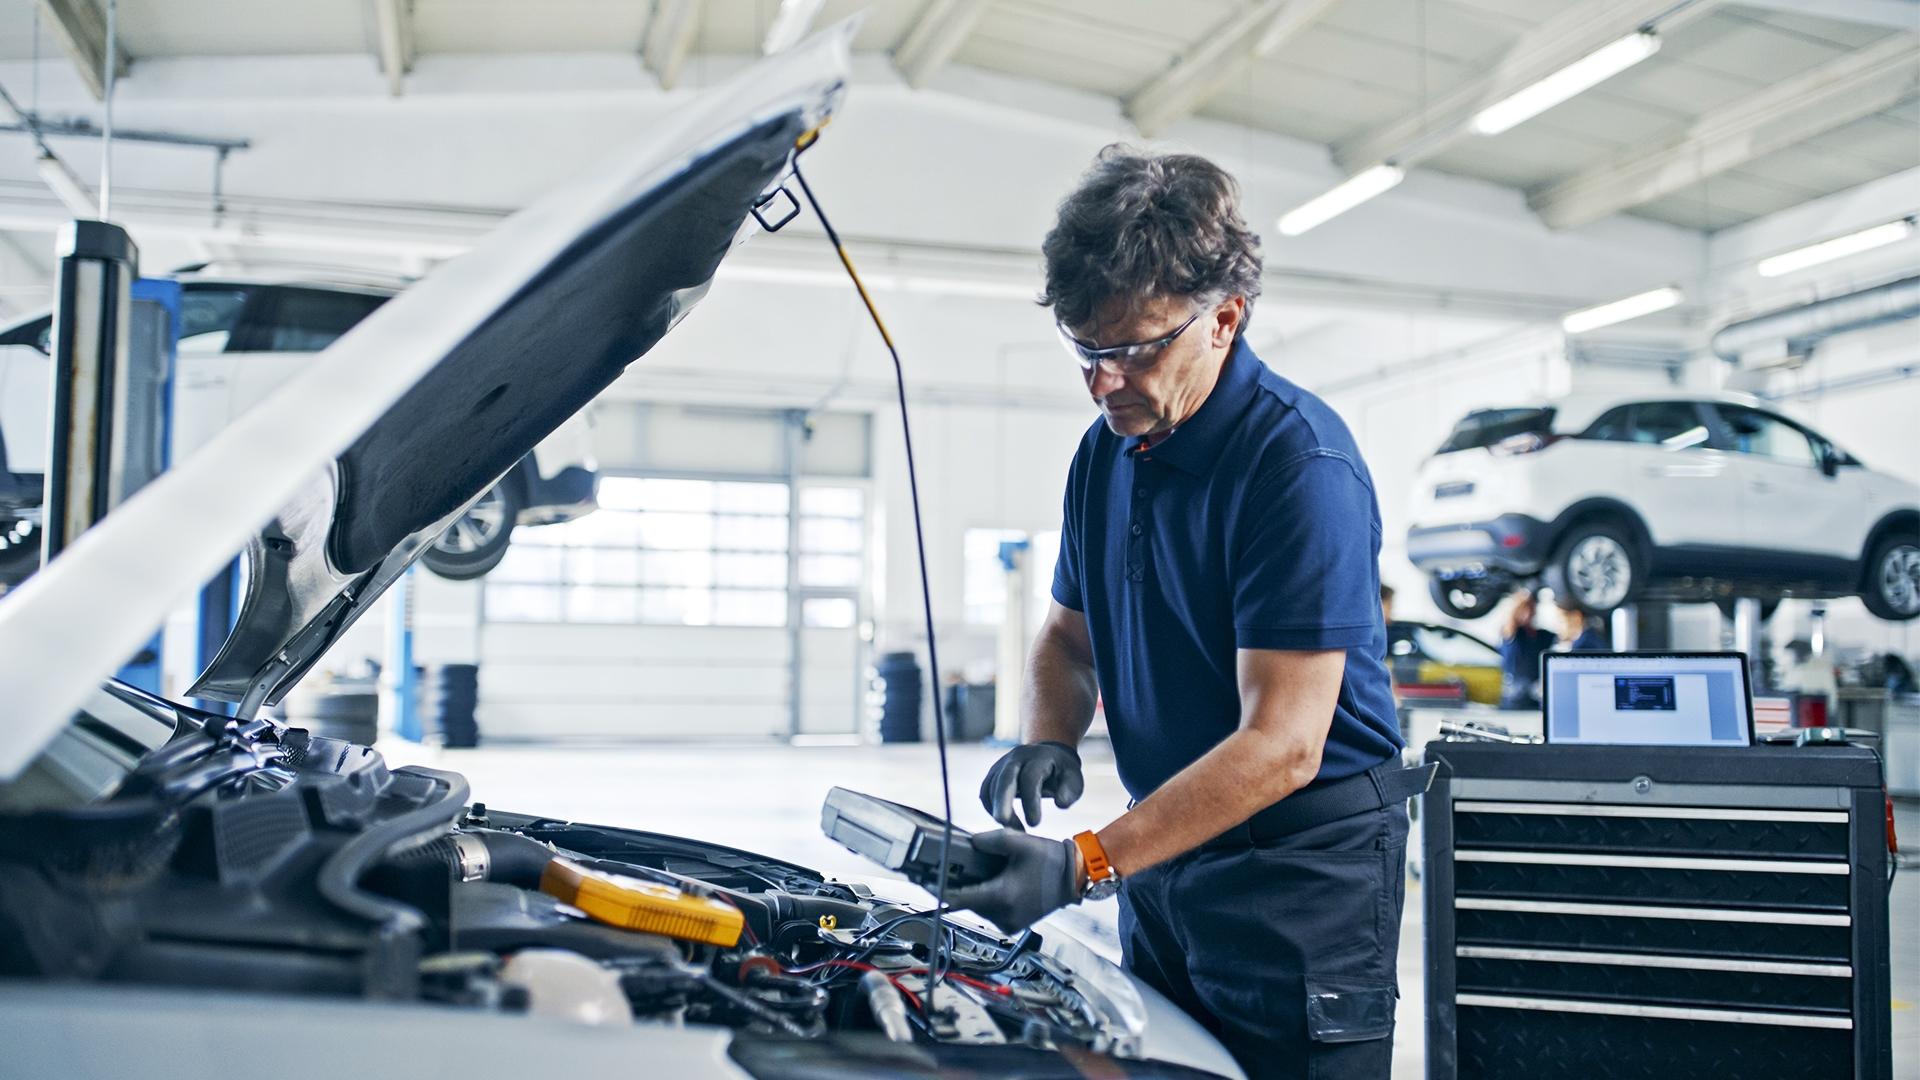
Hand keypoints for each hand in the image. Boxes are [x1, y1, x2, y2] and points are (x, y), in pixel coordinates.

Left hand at [944, 829, 1079, 933]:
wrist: (1075, 877)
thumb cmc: (1050, 861)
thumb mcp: (1018, 843)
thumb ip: (989, 840)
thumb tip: (969, 842)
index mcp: (1002, 897)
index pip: (959, 898)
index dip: (939, 889)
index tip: (925, 881)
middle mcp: (1003, 915)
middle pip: (967, 902)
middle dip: (959, 886)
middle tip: (952, 868)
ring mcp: (1008, 923)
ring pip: (978, 908)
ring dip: (973, 892)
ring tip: (976, 873)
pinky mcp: (1013, 925)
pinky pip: (990, 912)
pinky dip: (986, 899)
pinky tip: (991, 883)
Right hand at [979, 741, 1083, 829]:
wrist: (1047, 754)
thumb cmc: (1061, 772)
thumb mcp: (1073, 778)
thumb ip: (1069, 791)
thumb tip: (1061, 804)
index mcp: (1038, 757)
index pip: (1030, 778)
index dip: (1031, 801)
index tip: (1035, 824)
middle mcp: (1017, 757)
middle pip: (1005, 779)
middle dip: (1002, 802)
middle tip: (1003, 822)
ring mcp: (1002, 764)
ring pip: (992, 786)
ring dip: (998, 809)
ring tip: (1012, 829)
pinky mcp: (994, 773)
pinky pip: (986, 791)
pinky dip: (991, 807)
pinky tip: (1004, 821)